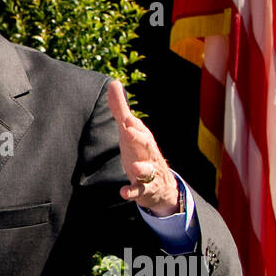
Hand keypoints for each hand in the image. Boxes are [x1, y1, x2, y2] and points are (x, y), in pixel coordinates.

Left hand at [107, 81, 179, 215]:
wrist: (161, 186)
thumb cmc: (140, 152)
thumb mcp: (129, 131)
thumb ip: (120, 109)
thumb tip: (113, 83)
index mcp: (143, 138)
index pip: (138, 129)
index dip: (133, 124)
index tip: (126, 118)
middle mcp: (147, 153)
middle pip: (146, 144)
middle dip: (139, 137)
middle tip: (129, 130)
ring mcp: (147, 172)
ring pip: (146, 169)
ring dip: (141, 167)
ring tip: (134, 166)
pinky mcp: (144, 190)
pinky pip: (139, 192)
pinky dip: (132, 192)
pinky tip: (123, 192)